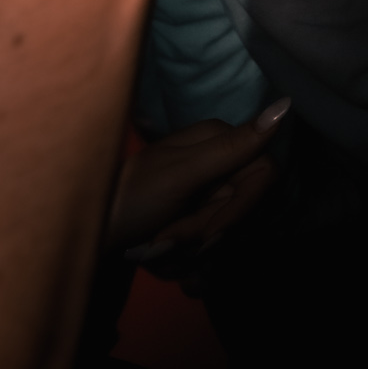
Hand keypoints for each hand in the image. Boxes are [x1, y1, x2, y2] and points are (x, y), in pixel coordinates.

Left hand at [108, 102, 289, 268]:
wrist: (81, 236)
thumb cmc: (128, 200)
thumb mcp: (183, 174)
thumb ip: (234, 146)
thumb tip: (286, 104)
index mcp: (216, 141)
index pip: (263, 175)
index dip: (240, 209)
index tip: (208, 233)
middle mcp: (214, 164)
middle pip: (241, 210)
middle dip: (204, 235)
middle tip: (164, 241)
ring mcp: (200, 194)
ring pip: (222, 234)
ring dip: (188, 253)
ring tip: (152, 251)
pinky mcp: (186, 220)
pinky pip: (204, 250)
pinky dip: (181, 264)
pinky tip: (156, 263)